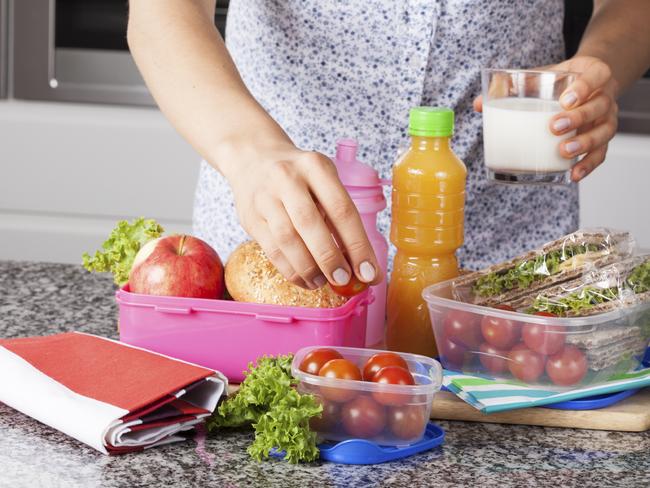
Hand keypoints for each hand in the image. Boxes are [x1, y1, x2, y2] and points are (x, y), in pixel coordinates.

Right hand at [220, 138, 381, 289]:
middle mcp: (288, 178)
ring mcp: (265, 198)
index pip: (342, 210)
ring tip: (322, 282)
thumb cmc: (299, 176)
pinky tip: (304, 279)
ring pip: (288, 240)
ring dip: (308, 268)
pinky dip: (290, 270)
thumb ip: (338, 214)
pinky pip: (272, 250)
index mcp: (316, 166)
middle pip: (310, 224)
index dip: (357, 245)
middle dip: (330, 258)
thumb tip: (360, 263)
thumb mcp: (322, 179)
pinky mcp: (250, 217)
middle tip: (343, 279)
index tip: (369, 272)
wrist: (252, 158)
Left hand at [474, 56, 618, 181]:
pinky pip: (601, 154)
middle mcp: (605, 97)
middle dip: (578, 118)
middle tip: (554, 127)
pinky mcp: (602, 138)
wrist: (588, 84)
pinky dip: (588, 165)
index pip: (596, 76)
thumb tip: (478, 104)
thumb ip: (512, 86)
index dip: (583, 87)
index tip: (564, 99)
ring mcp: (606, 119)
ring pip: (604, 132)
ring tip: (564, 152)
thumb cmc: (560, 82)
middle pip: (599, 106)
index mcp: (594, 74)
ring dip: (585, 143)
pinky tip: (573, 175)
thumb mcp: (541, 76)